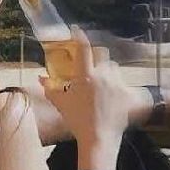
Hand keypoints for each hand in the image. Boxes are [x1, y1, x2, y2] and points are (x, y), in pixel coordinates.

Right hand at [40, 27, 129, 146]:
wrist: (98, 139)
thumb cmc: (77, 122)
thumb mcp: (60, 104)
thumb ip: (50, 88)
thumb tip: (40, 78)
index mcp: (85, 76)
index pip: (83, 49)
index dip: (79, 36)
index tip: (76, 30)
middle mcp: (103, 76)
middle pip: (102, 53)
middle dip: (96, 55)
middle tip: (91, 64)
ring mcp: (118, 84)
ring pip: (114, 68)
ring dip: (108, 71)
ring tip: (103, 83)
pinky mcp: (129, 95)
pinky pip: (125, 83)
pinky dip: (120, 86)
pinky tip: (114, 95)